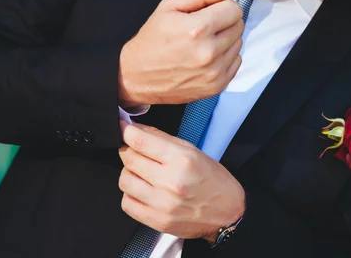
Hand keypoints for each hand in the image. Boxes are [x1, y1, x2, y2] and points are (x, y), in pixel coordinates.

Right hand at [118, 0, 242, 105]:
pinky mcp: (216, 86)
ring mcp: (214, 72)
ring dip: (225, 39)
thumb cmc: (152, 39)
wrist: (137, 76)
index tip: (209, 10)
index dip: (222, 5)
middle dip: (224, 21)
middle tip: (203, 26)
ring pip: (238, 43)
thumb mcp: (170, 6)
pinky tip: (206, 56)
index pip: (234, 8)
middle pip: (238, 25)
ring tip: (202, 42)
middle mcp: (208, 53)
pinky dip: (225, 56)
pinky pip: (236, 61)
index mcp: (197, 29)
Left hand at [118, 120, 245, 241]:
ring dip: (129, 173)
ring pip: (124, 180)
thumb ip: (162, 139)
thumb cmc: (212, 180)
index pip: (140, 141)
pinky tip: (143, 191)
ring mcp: (162, 204)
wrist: (228, 213)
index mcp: (181, 160)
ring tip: (142, 173)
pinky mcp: (157, 221)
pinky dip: (131, 195)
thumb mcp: (192, 151)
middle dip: (128, 150)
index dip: (126, 131)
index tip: (122, 128)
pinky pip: (127, 203)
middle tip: (136, 151)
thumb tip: (135, 129)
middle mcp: (170, 181)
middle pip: (129, 159)